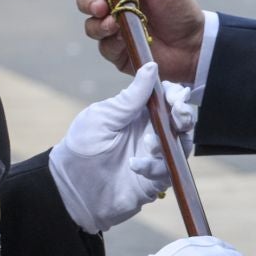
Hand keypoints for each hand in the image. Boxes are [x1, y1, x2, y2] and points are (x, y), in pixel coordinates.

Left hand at [49, 62, 195, 233]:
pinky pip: (168, 170)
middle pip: (181, 120)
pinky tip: (135, 165)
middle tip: (178, 114)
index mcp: (139, 113)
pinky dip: (154, 166)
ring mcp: (155, 156)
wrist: (70, 188)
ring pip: (181, 144)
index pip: (167, 98)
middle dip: (185, 115)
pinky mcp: (155, 179)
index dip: (176, 94)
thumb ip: (130, 97)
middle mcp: (151, 132)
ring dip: (169, 141)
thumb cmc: (82, 147)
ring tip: (149, 143)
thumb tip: (151, 66)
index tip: (177, 95)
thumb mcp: (103, 117)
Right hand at [75, 0, 205, 81]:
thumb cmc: (179, 7)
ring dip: (98, 23)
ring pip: (90, 24)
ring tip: (115, 24)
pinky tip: (124, 40)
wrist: (193, 43)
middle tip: (102, 7)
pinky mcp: (116, 50)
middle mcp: (112, 4)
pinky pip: (103, 46)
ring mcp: (113, 28)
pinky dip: (112, 42)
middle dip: (88, 1)